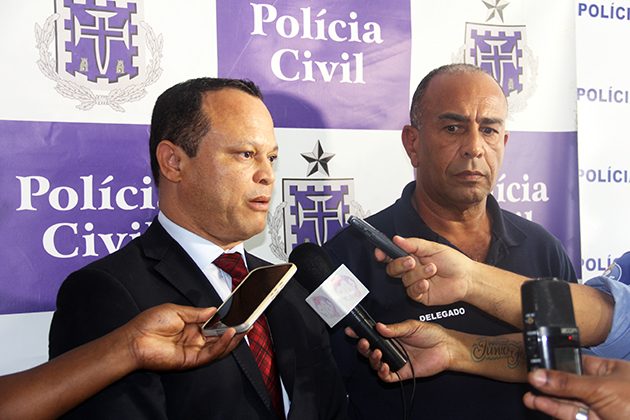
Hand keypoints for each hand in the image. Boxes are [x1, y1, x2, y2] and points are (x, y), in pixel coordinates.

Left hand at [124, 303, 244, 370]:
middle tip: (247, 321)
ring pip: (219, 346)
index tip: (238, 313)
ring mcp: (193, 350)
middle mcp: (194, 339)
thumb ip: (198, 312)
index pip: (213, 324)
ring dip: (232, 338)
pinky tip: (230, 335)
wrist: (134, 340)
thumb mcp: (176, 310)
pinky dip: (223, 345)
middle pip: (219, 336)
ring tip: (244, 328)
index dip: (226, 319)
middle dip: (234, 329)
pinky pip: (211, 353)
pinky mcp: (191, 360)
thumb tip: (214, 310)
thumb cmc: (149, 323)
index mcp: (190, 326)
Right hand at [346, 319, 452, 381]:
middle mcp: (391, 349)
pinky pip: (387, 377)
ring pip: (376, 364)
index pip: (372, 336)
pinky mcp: (402, 373)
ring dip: (373, 359)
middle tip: (364, 342)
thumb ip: (395, 328)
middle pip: (370, 351)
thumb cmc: (431, 334)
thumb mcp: (412, 326)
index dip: (360, 334)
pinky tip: (385, 367)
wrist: (446, 347)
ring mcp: (395, 361)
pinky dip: (383, 373)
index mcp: (391, 336)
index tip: (352, 331)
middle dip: (363, 347)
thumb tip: (379, 327)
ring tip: (377, 353)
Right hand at [374, 236, 473, 305]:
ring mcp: (414, 282)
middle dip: (400, 264)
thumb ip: (413, 244)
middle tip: (412, 261)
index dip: (383, 253)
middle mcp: (411, 269)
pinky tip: (427, 283)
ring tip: (432, 269)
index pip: (391, 254)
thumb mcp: (434, 247)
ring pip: (403, 280)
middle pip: (392, 268)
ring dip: (418, 274)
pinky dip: (418, 286)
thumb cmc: (453, 262)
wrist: (466, 278)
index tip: (380, 253)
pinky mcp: (419, 294)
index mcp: (412, 255)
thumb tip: (397, 239)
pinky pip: (411, 292)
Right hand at [523, 355, 629, 419]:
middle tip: (529, 377)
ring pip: (566, 399)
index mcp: (610, 370)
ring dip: (546, 397)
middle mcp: (603, 387)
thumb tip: (539, 376)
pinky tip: (537, 402)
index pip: (576, 361)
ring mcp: (597, 407)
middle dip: (549, 380)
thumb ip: (567, 383)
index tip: (537, 361)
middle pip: (568, 381)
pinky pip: (567, 413)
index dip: (556, 361)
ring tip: (528, 395)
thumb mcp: (601, 389)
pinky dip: (551, 408)